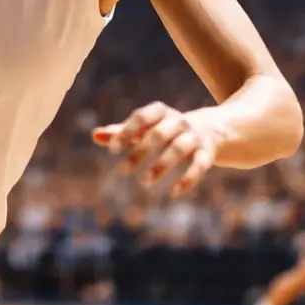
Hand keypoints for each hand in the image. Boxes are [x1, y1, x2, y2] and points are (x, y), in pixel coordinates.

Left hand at [92, 102, 221, 195]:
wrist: (209, 129)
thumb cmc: (165, 130)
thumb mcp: (144, 129)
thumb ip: (120, 132)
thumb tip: (95, 135)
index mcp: (161, 112)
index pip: (142, 117)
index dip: (127, 132)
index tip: (113, 149)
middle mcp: (179, 121)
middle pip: (158, 134)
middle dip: (140, 152)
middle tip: (123, 171)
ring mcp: (195, 136)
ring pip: (178, 149)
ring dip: (161, 165)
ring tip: (144, 182)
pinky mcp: (207, 153)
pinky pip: (200, 165)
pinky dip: (188, 179)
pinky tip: (174, 192)